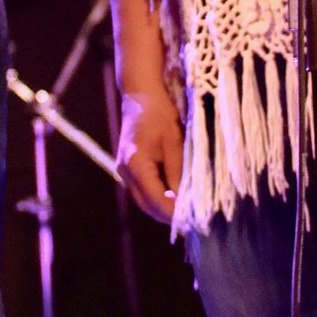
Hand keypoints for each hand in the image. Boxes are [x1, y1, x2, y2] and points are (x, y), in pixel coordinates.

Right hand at [117, 88, 184, 224]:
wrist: (140, 92)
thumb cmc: (160, 112)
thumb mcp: (174, 141)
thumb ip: (178, 172)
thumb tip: (185, 201)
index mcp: (135, 164)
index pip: (155, 198)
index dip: (173, 213)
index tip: (192, 223)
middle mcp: (125, 170)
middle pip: (146, 204)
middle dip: (168, 216)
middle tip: (192, 223)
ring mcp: (124, 169)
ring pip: (143, 199)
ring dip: (163, 207)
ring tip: (186, 213)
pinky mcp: (129, 166)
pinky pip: (143, 189)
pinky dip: (158, 196)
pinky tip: (175, 197)